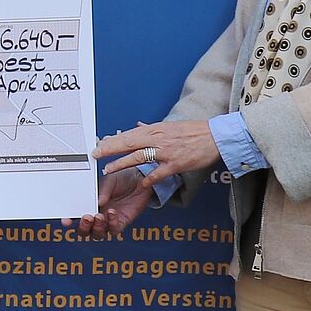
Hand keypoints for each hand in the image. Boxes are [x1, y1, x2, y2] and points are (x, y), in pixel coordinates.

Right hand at [71, 166, 154, 237]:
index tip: (66, 221)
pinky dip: (111, 223)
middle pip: (84, 231)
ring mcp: (108, 221)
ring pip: (97, 234)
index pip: (75, 216)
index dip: (69, 220)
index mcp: (88, 204)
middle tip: (86, 217)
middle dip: (83, 227)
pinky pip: (113, 230)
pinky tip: (112, 213)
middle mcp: (96, 215)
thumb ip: (102, 191)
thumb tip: (97, 202)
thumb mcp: (109, 181)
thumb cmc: (121, 179)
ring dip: (97, 227)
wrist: (140, 180)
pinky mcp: (121, 223)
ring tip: (99, 216)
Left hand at [93, 121, 218, 185]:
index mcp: (155, 129)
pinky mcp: (176, 163)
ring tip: (108, 169)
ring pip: (139, 157)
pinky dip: (148, 179)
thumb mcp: (169, 126)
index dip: (112, 140)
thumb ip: (151, 129)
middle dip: (110, 149)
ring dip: (121, 164)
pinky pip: (158, 173)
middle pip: (128, 143)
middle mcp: (158, 139)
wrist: (215, 136)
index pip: (128, 135)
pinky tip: (139, 184)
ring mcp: (166, 152)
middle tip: (95, 155)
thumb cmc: (192, 132)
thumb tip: (137, 126)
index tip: (98, 145)